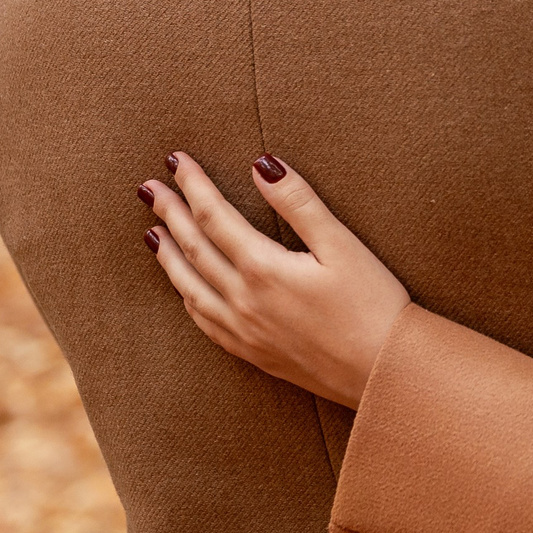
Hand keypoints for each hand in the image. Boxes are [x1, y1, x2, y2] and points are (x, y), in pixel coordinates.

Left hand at [141, 152, 410, 408]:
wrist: (384, 372)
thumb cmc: (373, 305)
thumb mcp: (342, 245)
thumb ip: (299, 203)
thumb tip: (262, 164)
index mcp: (264, 269)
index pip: (215, 216)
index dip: (193, 185)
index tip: (175, 159)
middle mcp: (244, 301)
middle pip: (194, 249)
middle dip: (170, 214)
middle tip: (148, 188)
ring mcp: (244, 331)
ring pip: (190, 288)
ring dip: (168, 257)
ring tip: (152, 233)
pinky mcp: (253, 354)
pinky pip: (205, 322)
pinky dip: (187, 298)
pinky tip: (185, 289)